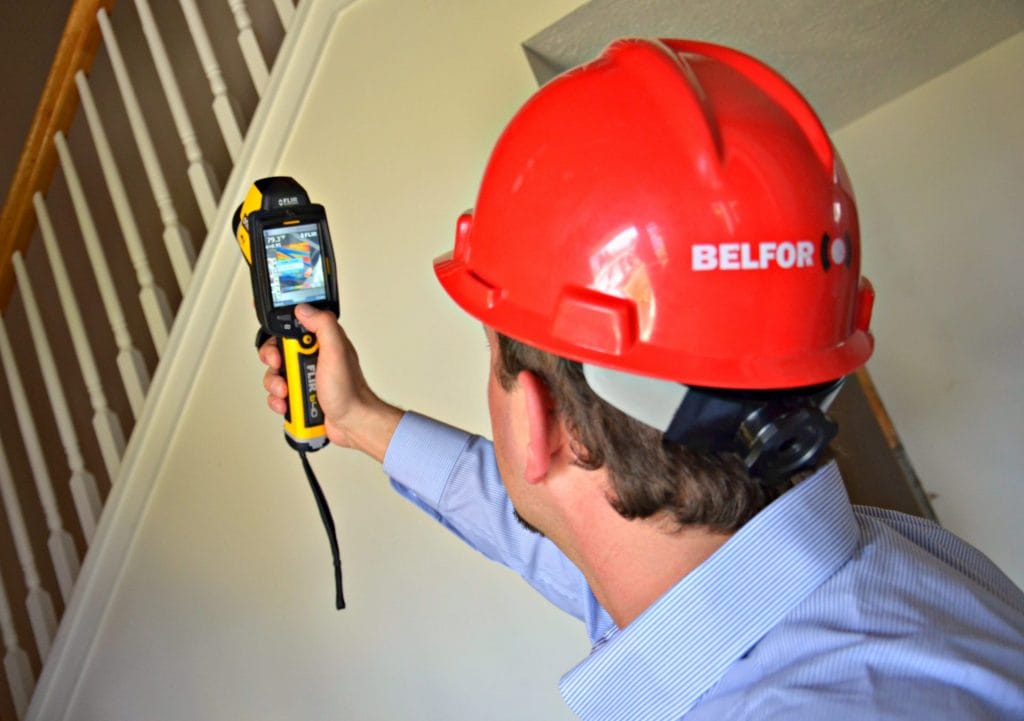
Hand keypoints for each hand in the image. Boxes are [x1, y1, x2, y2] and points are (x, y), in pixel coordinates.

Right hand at [258, 304, 403, 461]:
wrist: (352, 424)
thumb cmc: (350, 391)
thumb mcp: (336, 351)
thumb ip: (322, 325)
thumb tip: (304, 309)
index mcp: (322, 341)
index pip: (293, 327)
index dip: (279, 333)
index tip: (277, 344)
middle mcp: (313, 357)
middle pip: (278, 351)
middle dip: (274, 362)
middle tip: (282, 368)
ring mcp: (305, 377)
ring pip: (275, 374)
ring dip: (275, 385)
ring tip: (287, 392)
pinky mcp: (300, 395)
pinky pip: (278, 395)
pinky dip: (278, 401)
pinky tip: (288, 404)